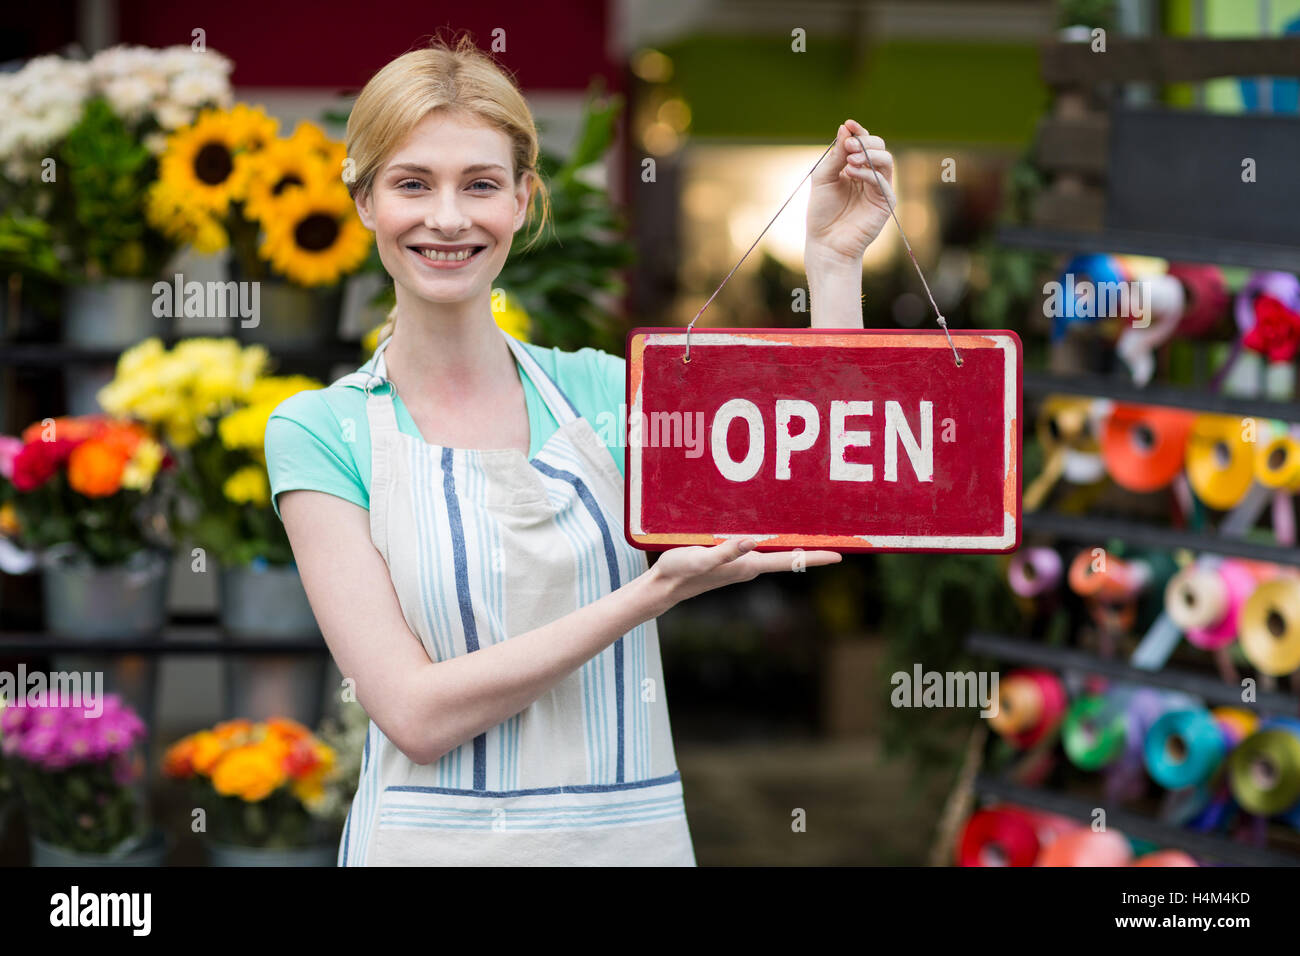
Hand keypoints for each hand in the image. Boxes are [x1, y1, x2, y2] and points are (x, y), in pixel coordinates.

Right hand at [643, 537, 841, 615]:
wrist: (665, 586)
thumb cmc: (681, 572)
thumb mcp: (701, 558)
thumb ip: (725, 551)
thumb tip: (753, 542)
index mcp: (748, 566)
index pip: (790, 561)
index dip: (815, 557)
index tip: (840, 555)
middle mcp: (750, 566)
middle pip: (788, 556)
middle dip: (811, 548)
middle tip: (836, 536)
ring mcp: (742, 564)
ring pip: (775, 552)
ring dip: (793, 542)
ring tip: (812, 528)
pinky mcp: (731, 559)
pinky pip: (760, 548)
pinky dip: (773, 540)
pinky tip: (773, 531)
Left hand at [805, 118, 895, 267]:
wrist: (826, 243)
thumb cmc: (822, 213)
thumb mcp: (823, 178)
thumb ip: (835, 155)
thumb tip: (845, 128)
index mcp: (855, 168)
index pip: (863, 144)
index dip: (858, 132)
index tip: (848, 124)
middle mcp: (869, 176)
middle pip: (879, 147)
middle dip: (864, 142)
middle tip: (848, 146)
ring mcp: (879, 188)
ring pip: (886, 159)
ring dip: (868, 154)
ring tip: (850, 159)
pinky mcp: (886, 202)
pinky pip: (883, 180)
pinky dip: (868, 172)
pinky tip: (851, 172)